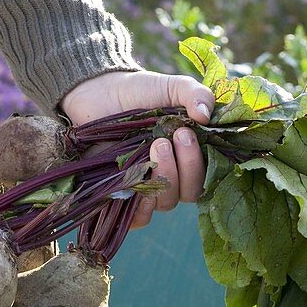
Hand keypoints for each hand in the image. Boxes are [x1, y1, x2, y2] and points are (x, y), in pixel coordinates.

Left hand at [61, 70, 214, 227]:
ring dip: (161, 180)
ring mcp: (147, 189)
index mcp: (188, 157)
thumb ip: (195, 94)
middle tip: (163, 141)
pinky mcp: (123, 197)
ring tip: (150, 149)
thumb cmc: (140, 92)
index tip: (186, 134)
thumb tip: (206, 116)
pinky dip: (140, 210)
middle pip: (187, 193)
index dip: (198, 164)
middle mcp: (172, 177)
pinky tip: (135, 187)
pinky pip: (137, 219)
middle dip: (180, 170)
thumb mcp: (171, 87)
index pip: (204, 176)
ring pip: (164, 204)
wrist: (100, 92)